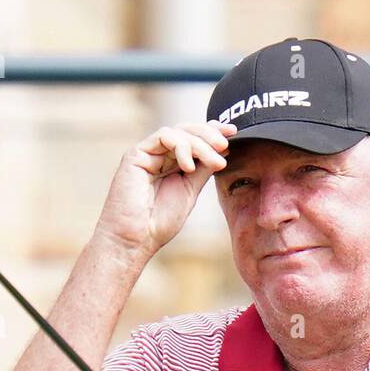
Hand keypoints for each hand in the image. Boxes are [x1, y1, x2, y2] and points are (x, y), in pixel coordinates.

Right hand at [93, 120, 237, 258]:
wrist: (135, 239)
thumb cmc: (158, 223)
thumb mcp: (190, 192)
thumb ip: (202, 170)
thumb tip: (222, 151)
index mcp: (171, 164)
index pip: (193, 139)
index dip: (212, 132)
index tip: (233, 132)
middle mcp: (158, 155)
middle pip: (187, 130)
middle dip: (210, 134)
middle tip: (226, 145)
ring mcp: (147, 153)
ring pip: (178, 132)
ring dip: (200, 144)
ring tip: (215, 162)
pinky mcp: (136, 154)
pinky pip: (163, 136)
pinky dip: (182, 146)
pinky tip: (189, 167)